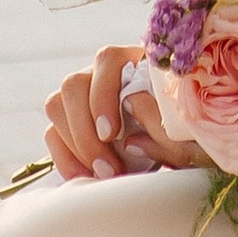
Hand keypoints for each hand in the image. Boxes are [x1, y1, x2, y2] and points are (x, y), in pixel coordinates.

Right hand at [41, 45, 192, 181]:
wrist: (180, 145)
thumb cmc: (185, 131)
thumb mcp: (183, 129)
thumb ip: (161, 128)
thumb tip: (128, 138)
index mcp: (135, 58)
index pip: (107, 59)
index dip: (103, 95)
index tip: (112, 134)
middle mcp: (103, 72)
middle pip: (73, 84)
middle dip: (85, 130)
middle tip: (108, 167)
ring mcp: (83, 95)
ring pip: (56, 105)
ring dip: (75, 144)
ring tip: (102, 174)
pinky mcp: (70, 121)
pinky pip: (52, 133)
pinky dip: (65, 158)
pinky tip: (86, 177)